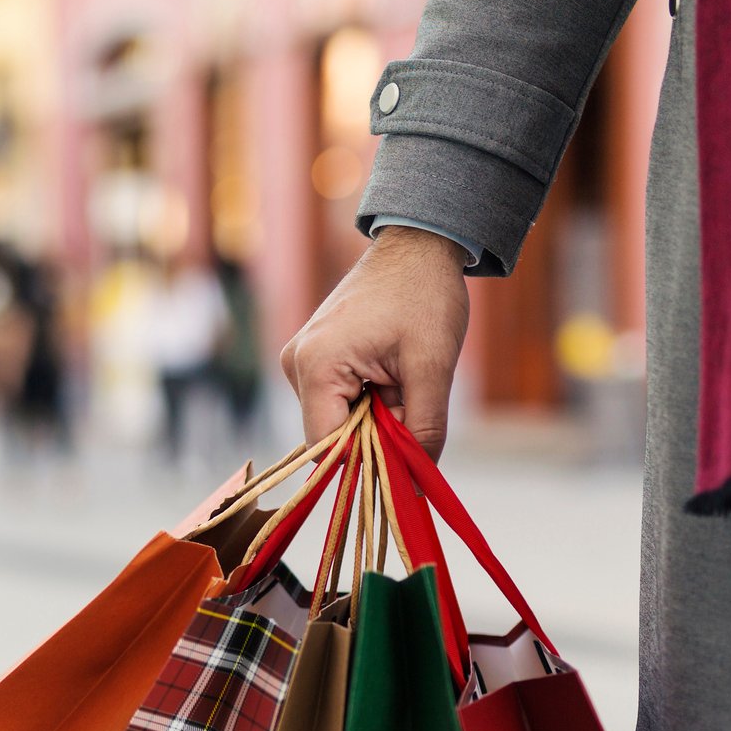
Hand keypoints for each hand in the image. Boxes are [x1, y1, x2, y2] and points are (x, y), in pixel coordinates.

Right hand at [280, 225, 469, 459]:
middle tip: (413, 399)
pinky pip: (337, 400)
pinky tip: (390, 371)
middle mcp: (296, 365)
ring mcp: (300, 360)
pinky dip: (368, 400)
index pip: (328, 448)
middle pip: (332, 435)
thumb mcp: (434, 367)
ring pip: (338, 420)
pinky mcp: (312, 357)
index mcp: (316, 366)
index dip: (367, 460)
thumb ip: (424, 429)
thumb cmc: (425, 296)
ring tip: (402, 376)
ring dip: (375, 415)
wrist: (417, 246)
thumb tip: (415, 484)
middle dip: (376, 433)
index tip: (406, 450)